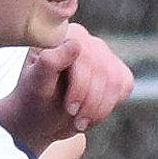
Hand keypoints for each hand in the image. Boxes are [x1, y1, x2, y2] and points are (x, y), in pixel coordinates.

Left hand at [0, 24, 135, 154]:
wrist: (39, 117)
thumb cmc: (33, 100)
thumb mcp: (35, 85)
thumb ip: (50, 62)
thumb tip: (75, 43)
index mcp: (62, 35)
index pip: (85, 57)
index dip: (81, 86)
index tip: (70, 109)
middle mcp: (85, 39)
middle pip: (103, 71)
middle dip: (91, 102)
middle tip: (77, 122)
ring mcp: (102, 53)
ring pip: (116, 80)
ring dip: (101, 108)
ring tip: (82, 122)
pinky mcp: (115, 68)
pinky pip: (125, 85)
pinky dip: (110, 105)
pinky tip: (92, 112)